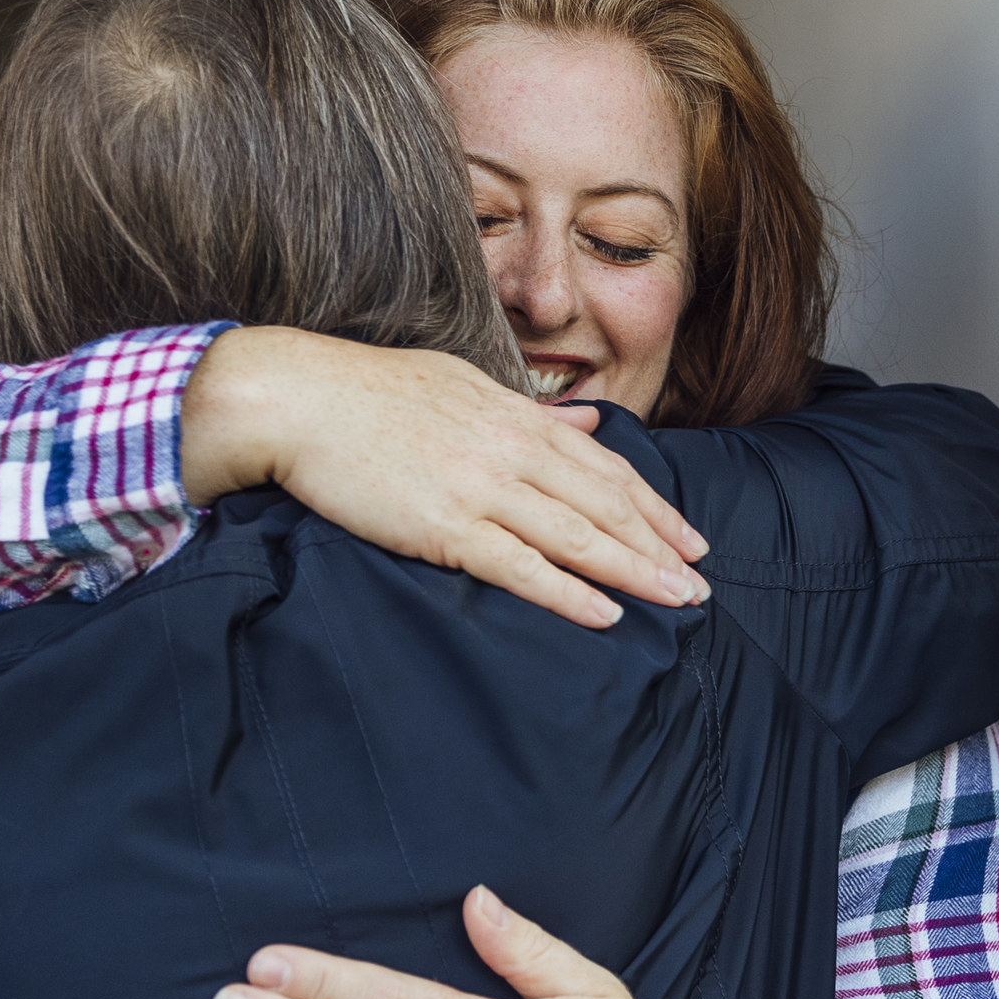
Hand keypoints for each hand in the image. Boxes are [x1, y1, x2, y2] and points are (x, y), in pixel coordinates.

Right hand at [178, 328, 708, 630]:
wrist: (295, 398)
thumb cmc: (368, 392)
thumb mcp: (463, 383)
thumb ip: (530, 410)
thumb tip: (589, 422)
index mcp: (515, 416)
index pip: (606, 468)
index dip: (656, 508)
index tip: (691, 540)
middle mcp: (510, 449)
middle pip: (606, 505)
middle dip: (661, 547)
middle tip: (703, 585)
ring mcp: (480, 487)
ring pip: (577, 535)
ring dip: (635, 572)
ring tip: (678, 602)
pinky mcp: (443, 524)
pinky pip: (519, 566)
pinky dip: (568, 591)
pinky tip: (606, 615)